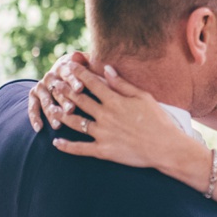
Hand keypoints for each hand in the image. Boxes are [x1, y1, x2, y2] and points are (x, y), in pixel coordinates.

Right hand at [28, 51, 91, 131]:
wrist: (65, 77)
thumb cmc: (84, 75)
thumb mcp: (88, 67)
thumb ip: (86, 62)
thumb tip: (77, 54)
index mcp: (64, 66)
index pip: (68, 73)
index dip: (74, 80)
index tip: (80, 88)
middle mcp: (51, 75)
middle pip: (57, 89)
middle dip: (64, 100)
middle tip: (71, 110)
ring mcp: (41, 85)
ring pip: (46, 100)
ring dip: (51, 112)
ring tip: (58, 125)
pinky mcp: (34, 95)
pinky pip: (33, 106)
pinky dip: (35, 117)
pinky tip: (39, 128)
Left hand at [48, 65, 203, 174]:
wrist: (166, 147)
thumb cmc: (158, 121)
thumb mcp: (143, 97)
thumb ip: (122, 83)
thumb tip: (107, 68)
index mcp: (115, 100)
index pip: (91, 83)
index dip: (78, 73)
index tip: (68, 66)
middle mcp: (105, 115)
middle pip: (79, 100)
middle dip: (64, 90)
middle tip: (52, 83)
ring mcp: (102, 134)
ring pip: (75, 122)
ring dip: (61, 114)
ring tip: (50, 108)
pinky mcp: (103, 151)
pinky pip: (80, 149)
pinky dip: (67, 146)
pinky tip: (56, 142)